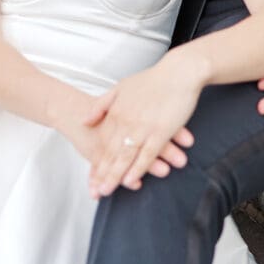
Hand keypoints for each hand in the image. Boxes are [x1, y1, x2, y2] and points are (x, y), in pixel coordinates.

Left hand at [59, 89, 191, 193]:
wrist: (178, 72)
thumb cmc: (152, 79)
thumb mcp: (121, 87)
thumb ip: (102, 104)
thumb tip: (85, 120)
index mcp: (116, 110)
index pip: (103, 141)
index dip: (97, 161)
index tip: (92, 177)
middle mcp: (126, 120)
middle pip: (111, 152)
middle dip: (102, 173)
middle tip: (95, 191)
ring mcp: (142, 127)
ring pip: (125, 156)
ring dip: (115, 175)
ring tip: (107, 191)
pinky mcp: (160, 131)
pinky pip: (146, 155)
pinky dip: (137, 169)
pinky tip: (130, 181)